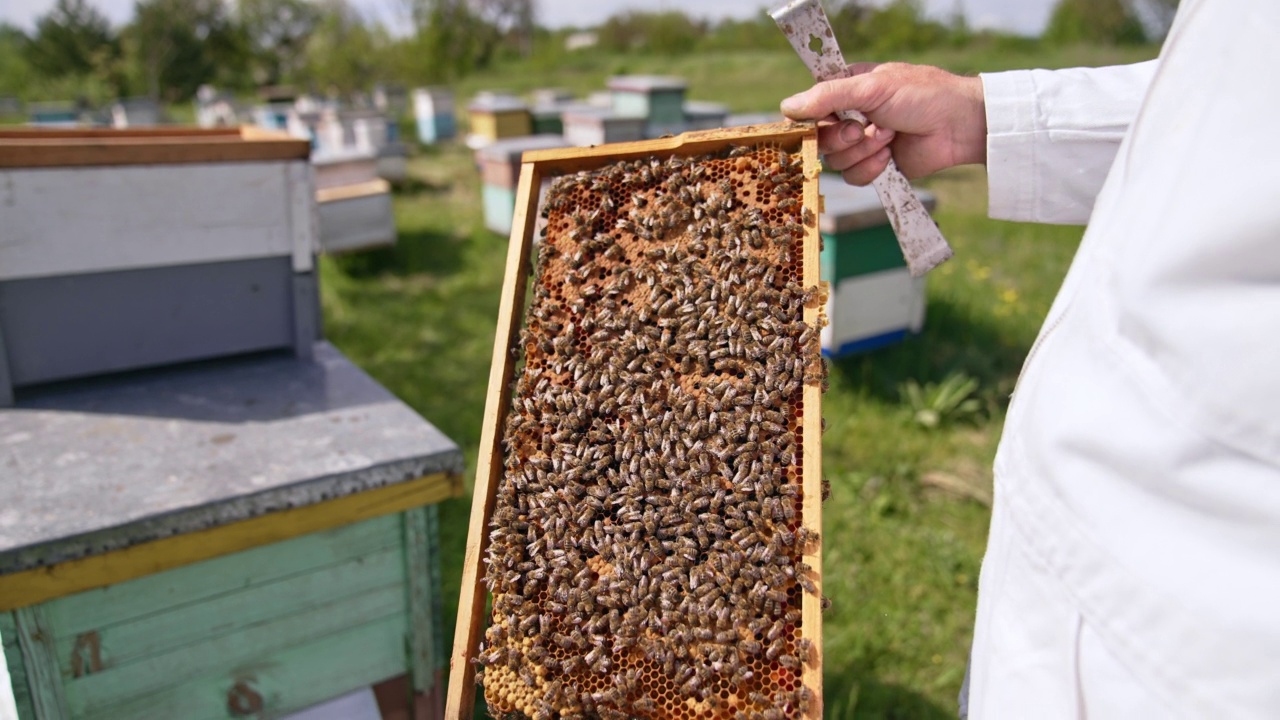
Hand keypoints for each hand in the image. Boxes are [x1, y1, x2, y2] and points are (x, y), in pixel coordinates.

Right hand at [780, 62, 986, 184]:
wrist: (958, 125)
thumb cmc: (921, 95)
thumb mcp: (872, 87)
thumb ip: (828, 96)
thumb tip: (786, 107)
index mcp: (845, 90)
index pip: (808, 109)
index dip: (809, 121)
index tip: (818, 123)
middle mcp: (848, 116)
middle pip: (817, 140)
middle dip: (841, 138)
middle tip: (862, 128)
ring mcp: (861, 143)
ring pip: (835, 161)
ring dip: (863, 151)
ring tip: (889, 137)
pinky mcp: (874, 166)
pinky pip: (854, 177)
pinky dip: (871, 168)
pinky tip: (890, 155)